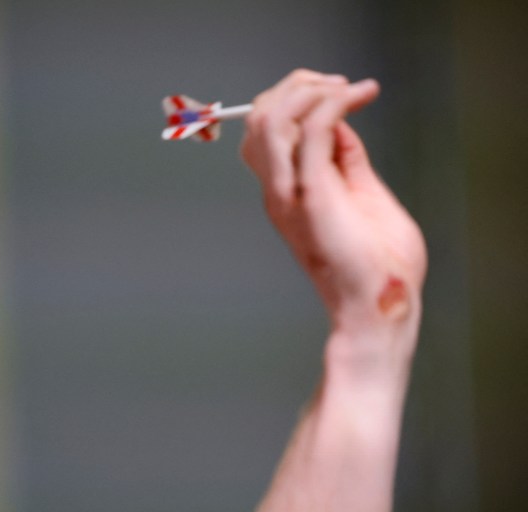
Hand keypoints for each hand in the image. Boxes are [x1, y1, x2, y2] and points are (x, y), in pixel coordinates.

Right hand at [241, 70, 426, 332]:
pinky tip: (356, 95)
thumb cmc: (377, 264)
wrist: (376, 303)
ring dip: (308, 89)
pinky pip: (309, 129)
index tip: (341, 93)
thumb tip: (341, 126)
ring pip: (270, 118)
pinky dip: (331, 102)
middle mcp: (278, 191)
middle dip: (295, 86)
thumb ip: (346, 163)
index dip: (294, 100)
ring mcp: (289, 192)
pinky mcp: (312, 193)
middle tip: (341, 85)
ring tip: (349, 88)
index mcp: (285, 193)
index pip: (266, 133)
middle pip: (257, 118)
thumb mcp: (362, 197)